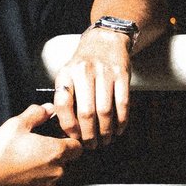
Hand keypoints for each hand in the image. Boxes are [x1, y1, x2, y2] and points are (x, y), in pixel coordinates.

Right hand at [0, 104, 82, 185]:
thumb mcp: (16, 125)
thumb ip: (36, 114)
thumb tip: (47, 109)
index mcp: (56, 151)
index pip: (77, 147)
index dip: (69, 143)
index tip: (59, 141)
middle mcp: (57, 172)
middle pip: (65, 164)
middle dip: (54, 159)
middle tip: (35, 154)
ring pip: (54, 180)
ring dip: (45, 174)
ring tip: (25, 168)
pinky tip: (21, 181)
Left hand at [53, 27, 132, 148]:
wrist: (105, 40)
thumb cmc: (85, 63)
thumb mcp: (68, 74)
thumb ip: (66, 96)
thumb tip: (66, 129)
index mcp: (67, 74)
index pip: (63, 104)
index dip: (68, 125)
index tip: (73, 137)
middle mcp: (84, 72)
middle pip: (86, 112)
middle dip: (89, 135)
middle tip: (91, 145)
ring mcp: (105, 73)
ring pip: (105, 111)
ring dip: (105, 131)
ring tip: (105, 140)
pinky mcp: (122, 74)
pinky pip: (123, 103)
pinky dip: (121, 121)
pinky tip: (118, 129)